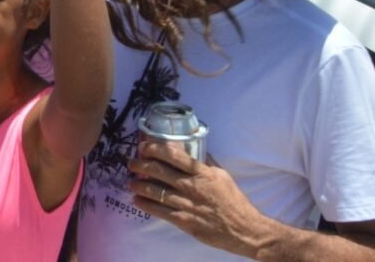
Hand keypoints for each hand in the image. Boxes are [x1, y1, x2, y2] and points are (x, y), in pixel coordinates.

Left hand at [128, 141, 272, 255]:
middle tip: (131, 163)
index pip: (172, 155)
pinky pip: (159, 211)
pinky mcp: (183, 221)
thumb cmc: (234, 201)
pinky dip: (145, 204)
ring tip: (131, 182)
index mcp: (201, 173)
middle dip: (140, 164)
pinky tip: (137, 200)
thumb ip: (205, 163)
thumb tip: (193, 150)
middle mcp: (190, 186)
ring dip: (138, 184)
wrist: (244, 230)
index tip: (143, 147)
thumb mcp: (222, 176)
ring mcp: (186, 204)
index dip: (154, 148)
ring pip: (154, 190)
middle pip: (158, 170)